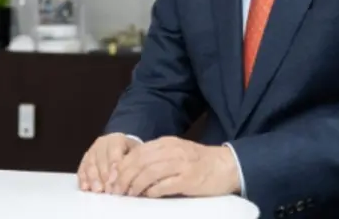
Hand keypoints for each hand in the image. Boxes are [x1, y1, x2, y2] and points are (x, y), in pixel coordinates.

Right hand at [77, 132, 137, 192]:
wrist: (121, 147)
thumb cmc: (130, 154)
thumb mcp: (136, 154)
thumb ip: (134, 164)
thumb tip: (133, 178)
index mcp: (117, 139)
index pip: (114, 152)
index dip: (113, 166)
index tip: (114, 179)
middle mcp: (103, 143)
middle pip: (101, 159)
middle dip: (104, 175)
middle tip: (107, 189)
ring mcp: (92, 150)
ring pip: (90, 164)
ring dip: (93, 178)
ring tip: (97, 190)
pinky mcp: (85, 158)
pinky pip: (82, 168)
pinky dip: (83, 178)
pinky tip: (85, 187)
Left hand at [111, 136, 239, 197]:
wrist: (226, 165)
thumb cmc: (199, 162)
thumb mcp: (176, 152)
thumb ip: (156, 158)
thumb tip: (131, 171)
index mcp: (167, 143)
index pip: (137, 152)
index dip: (122, 166)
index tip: (112, 179)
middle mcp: (173, 150)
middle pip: (140, 162)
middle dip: (124, 177)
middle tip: (116, 190)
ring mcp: (182, 164)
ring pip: (150, 172)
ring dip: (136, 185)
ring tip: (130, 194)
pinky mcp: (189, 179)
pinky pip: (166, 185)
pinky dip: (153, 191)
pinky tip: (148, 196)